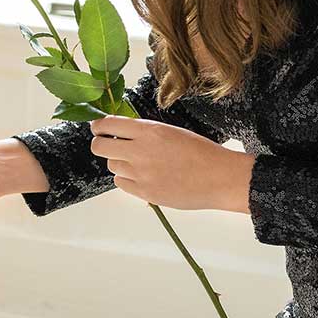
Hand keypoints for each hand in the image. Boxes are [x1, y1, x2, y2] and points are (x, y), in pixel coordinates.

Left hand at [88, 115, 253, 211]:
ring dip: (119, 162)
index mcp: (149, 131)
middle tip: (107, 144)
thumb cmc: (201, 152)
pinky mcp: (145, 193)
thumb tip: (121, 133)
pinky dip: (126, 179)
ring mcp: (141, 174)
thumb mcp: (171, 132)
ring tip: (137, 162)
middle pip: (100, 147)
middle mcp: (140, 151)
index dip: (98, 126)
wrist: (220, 178)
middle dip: (100, 144)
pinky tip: (141, 176)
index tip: (97, 127)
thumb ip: (145, 132)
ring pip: (111, 165)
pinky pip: (121, 183)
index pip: (109, 124)